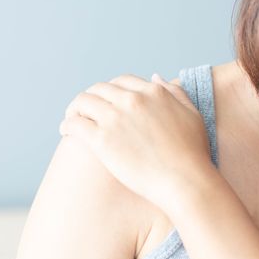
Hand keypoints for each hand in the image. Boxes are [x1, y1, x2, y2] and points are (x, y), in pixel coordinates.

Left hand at [58, 73, 212, 209]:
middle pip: (99, 89)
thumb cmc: (192, 153)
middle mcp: (132, 100)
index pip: (121, 81)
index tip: (106, 101)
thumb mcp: (191, 114)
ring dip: (75, 108)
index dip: (110, 90)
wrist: (185, 181)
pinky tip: (66, 131)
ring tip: (72, 119)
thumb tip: (155, 77)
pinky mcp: (102, 139)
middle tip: (85, 110)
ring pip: (82, 102)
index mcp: (152, 92)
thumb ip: (175, 92)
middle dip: (90, 97)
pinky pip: (74, 123)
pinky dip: (67, 124)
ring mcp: (115, 118)